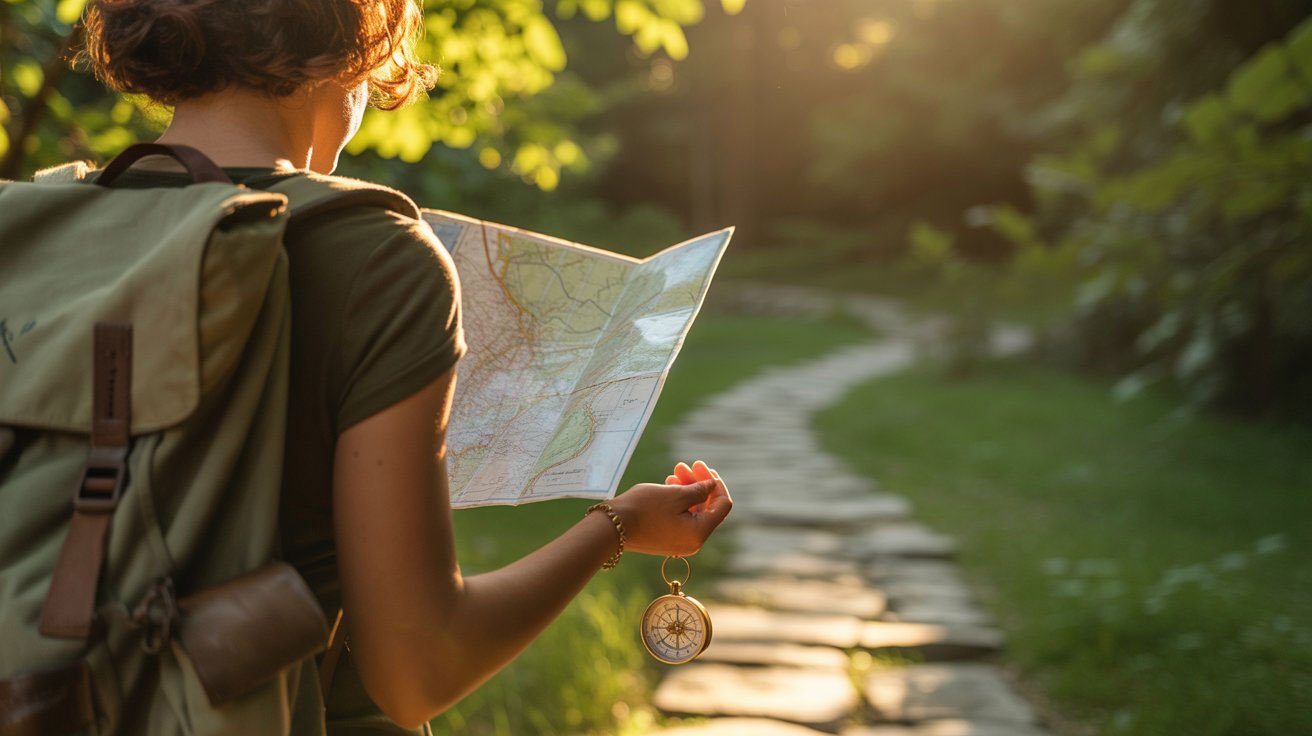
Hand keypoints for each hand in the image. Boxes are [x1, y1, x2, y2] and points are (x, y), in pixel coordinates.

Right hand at [609, 460, 731, 556]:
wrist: (612, 528)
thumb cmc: (645, 509)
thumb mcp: (676, 494)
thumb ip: (700, 490)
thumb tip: (712, 487)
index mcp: (700, 533)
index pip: (722, 506)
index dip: (717, 484)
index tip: (704, 468)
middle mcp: (693, 542)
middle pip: (707, 507)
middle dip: (699, 484)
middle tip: (687, 465)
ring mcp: (679, 542)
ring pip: (692, 511)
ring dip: (687, 489)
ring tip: (674, 471)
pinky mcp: (666, 539)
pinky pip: (680, 518)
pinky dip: (678, 501)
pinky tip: (668, 484)